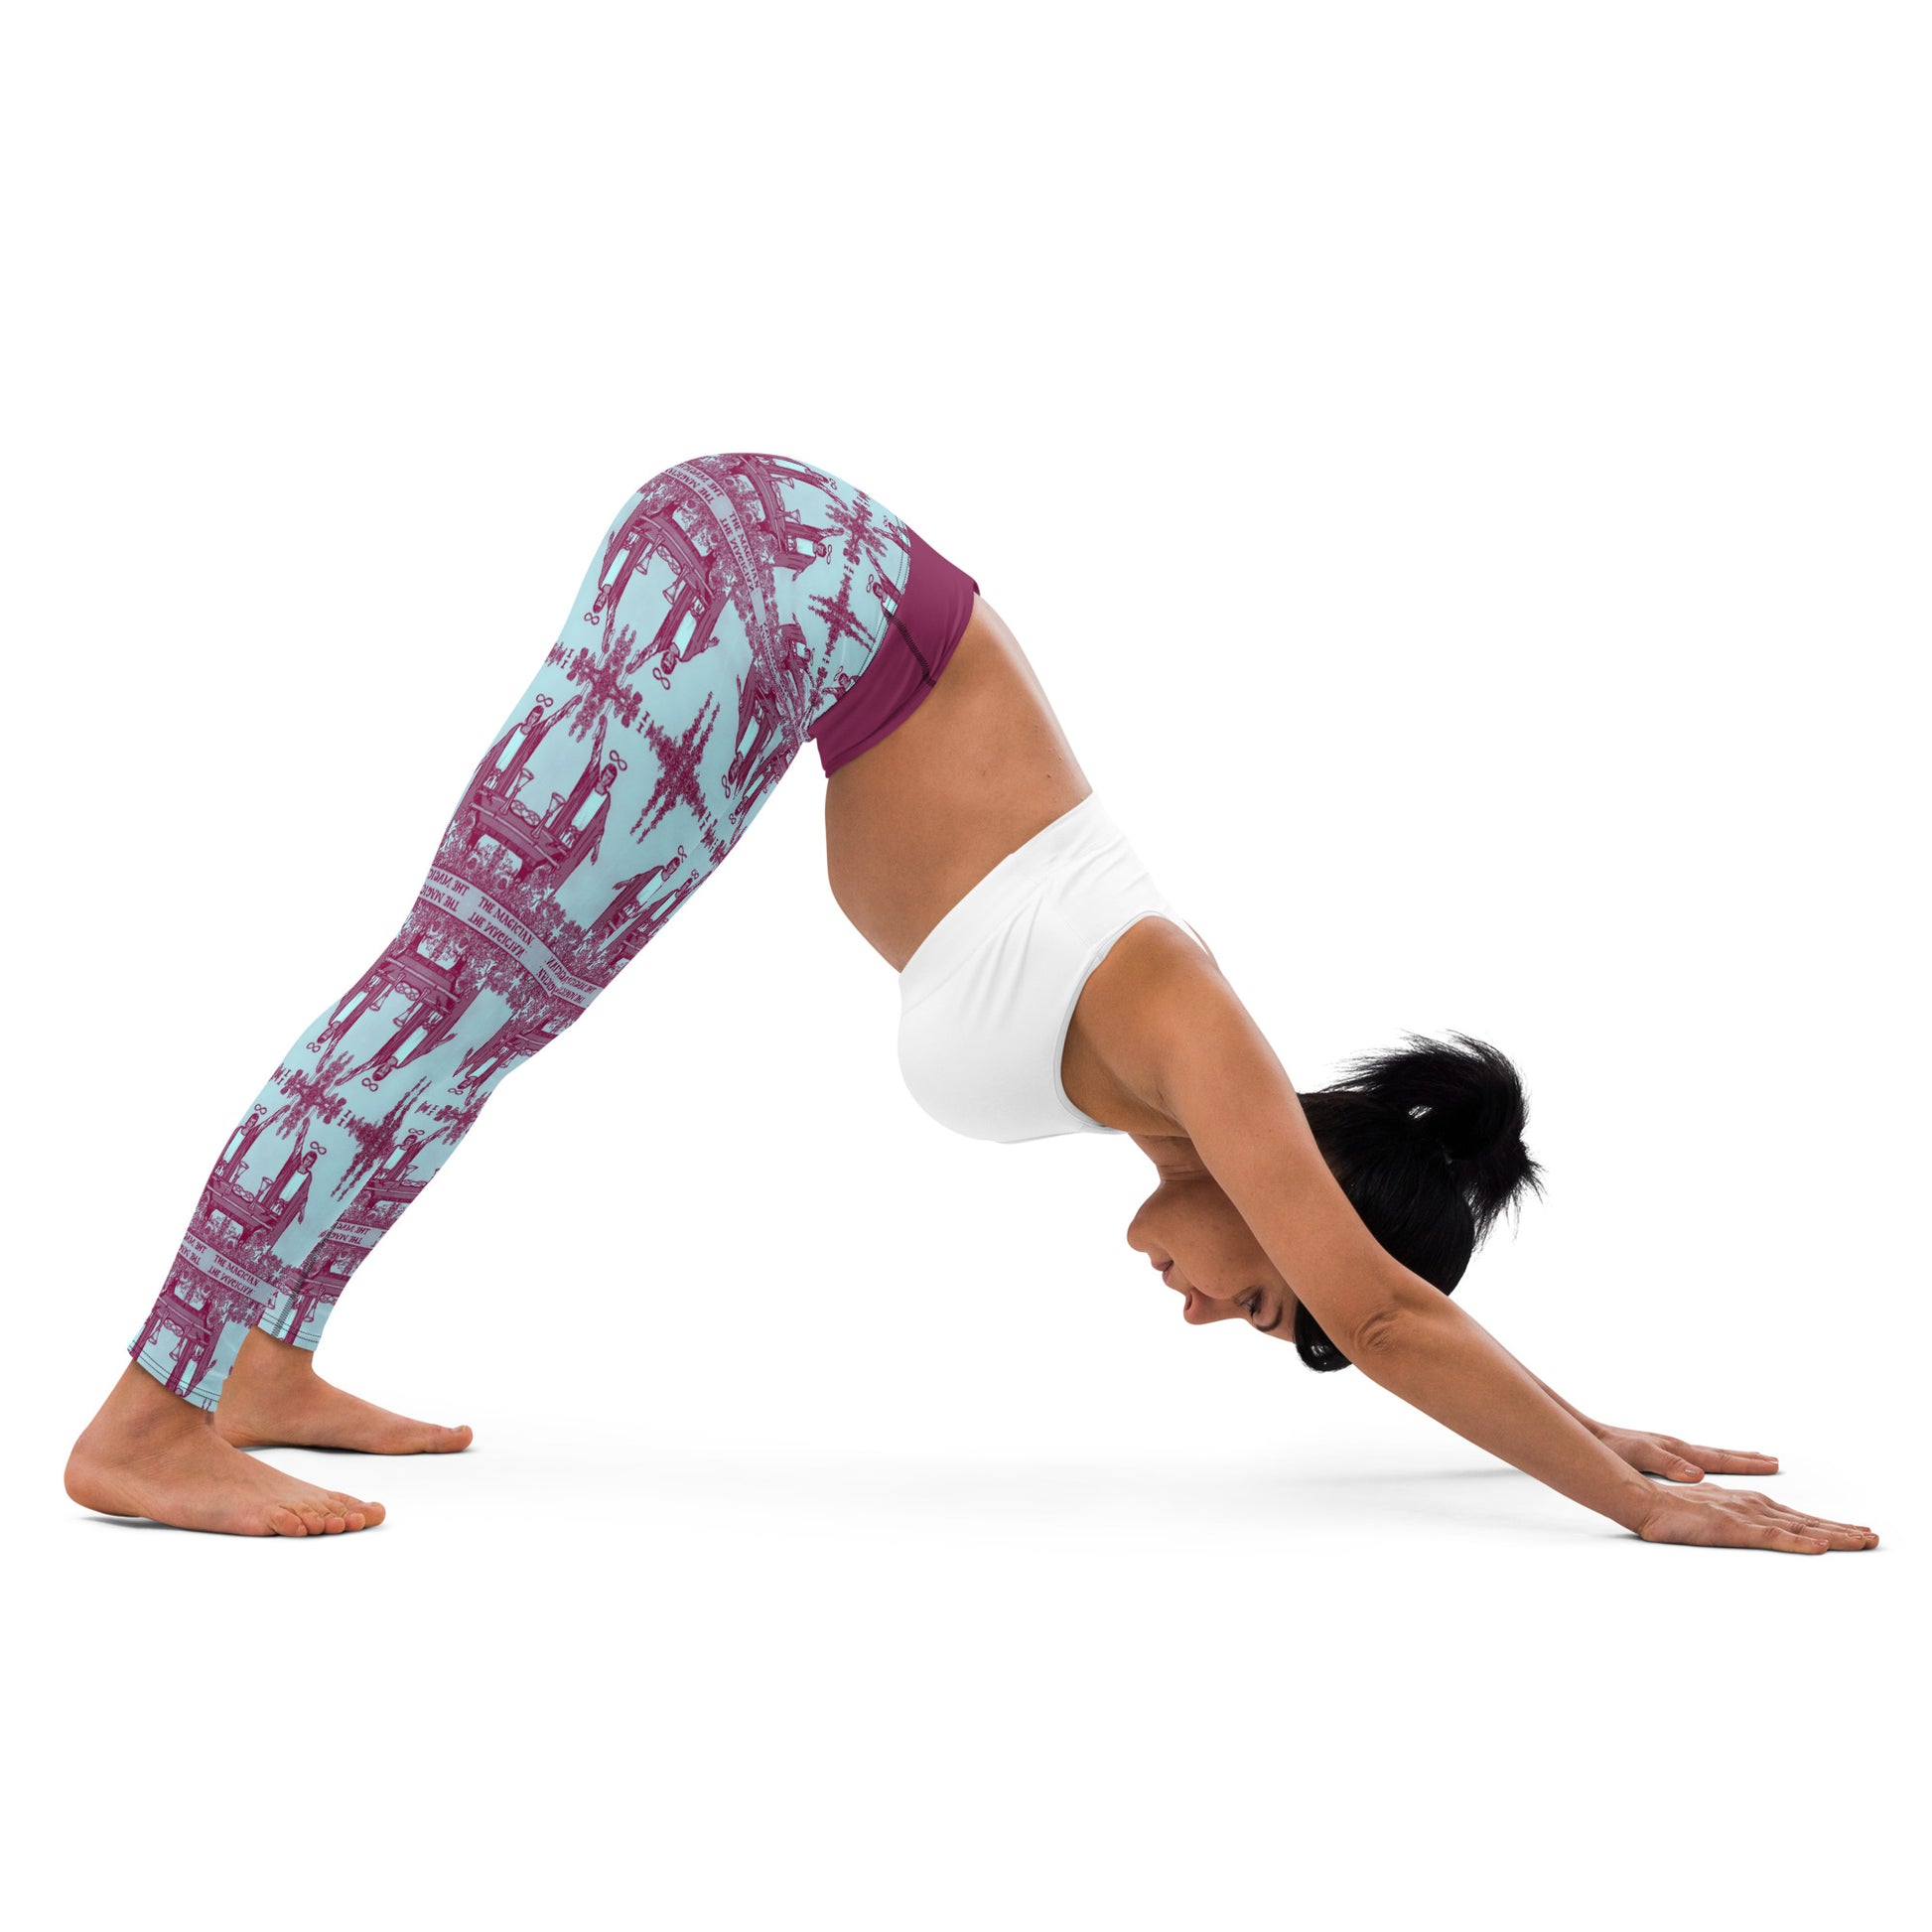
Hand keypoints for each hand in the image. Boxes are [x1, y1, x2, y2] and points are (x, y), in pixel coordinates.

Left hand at [1593, 1424, 1779, 1483]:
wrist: (1591, 1437)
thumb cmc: (1612, 1448)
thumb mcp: (1640, 1457)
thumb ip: (1668, 1465)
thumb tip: (1699, 1474)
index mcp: (1679, 1451)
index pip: (1721, 1459)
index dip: (1747, 1464)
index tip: (1773, 1463)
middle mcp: (1679, 1448)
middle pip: (1721, 1455)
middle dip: (1747, 1460)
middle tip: (1773, 1461)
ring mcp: (1670, 1449)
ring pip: (1709, 1456)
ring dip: (1732, 1459)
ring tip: (1751, 1459)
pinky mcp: (1660, 1453)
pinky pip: (1696, 1459)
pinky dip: (1711, 1462)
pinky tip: (1709, 1466)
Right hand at [1636, 1483, 1876, 1553]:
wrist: (1644, 1502)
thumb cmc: (1669, 1511)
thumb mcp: (1707, 1514)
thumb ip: (1729, 1520)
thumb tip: (1746, 1527)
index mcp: (1748, 1504)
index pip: (1797, 1518)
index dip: (1827, 1526)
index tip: (1854, 1532)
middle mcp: (1754, 1506)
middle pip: (1807, 1521)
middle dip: (1843, 1530)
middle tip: (1873, 1537)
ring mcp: (1747, 1517)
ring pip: (1800, 1528)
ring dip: (1835, 1535)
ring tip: (1863, 1541)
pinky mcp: (1736, 1528)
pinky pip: (1775, 1537)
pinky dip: (1800, 1541)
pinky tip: (1821, 1547)